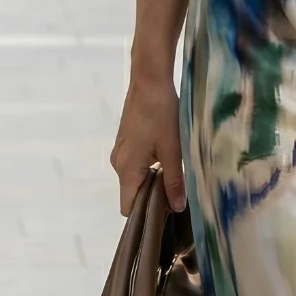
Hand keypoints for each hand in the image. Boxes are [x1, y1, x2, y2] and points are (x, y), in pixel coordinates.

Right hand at [110, 69, 185, 215]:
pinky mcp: (125, 141)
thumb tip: (177, 208)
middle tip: (177, 195)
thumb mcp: (172, 150)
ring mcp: (120, 151)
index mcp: (127, 170)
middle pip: (132, 193)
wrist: (149, 80)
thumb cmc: (161, 114)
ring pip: (135, 178)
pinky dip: (149, 167)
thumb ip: (174, 181)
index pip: (128, 208)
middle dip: (152, 198)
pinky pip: (135, 164)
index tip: (167, 214)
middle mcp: (118, 164)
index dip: (145, 215)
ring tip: (175, 176)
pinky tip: (167, 158)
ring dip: (152, 180)